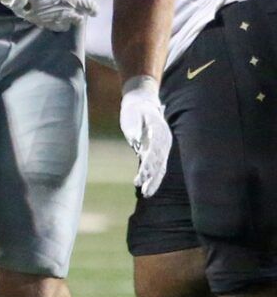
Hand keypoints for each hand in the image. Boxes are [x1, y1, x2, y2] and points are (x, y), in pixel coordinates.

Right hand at [0, 0, 95, 31]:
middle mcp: (71, 5)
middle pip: (89, 9)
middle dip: (91, 10)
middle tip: (90, 11)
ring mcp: (61, 16)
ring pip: (76, 21)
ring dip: (76, 18)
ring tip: (72, 16)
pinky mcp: (50, 23)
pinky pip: (61, 27)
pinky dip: (62, 23)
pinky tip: (59, 20)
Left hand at [120, 76, 172, 195]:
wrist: (141, 102)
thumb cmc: (136, 108)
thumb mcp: (133, 114)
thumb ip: (135, 127)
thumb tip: (136, 140)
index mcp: (160, 132)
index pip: (155, 152)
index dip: (149, 165)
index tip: (141, 175)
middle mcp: (163, 142)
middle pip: (158, 162)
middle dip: (151, 176)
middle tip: (142, 188)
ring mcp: (160, 148)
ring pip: (159, 168)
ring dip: (153, 181)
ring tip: (145, 194)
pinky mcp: (153, 152)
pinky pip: (156, 168)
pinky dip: (152, 179)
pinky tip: (146, 190)